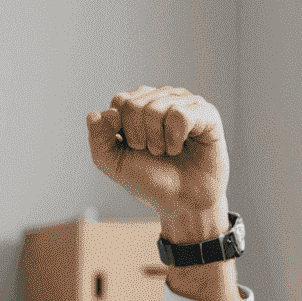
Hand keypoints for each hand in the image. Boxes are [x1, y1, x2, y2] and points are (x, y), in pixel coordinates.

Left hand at [86, 85, 228, 238]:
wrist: (180, 203)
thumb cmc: (149, 180)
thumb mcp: (114, 163)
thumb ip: (98, 139)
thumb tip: (94, 114)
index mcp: (140, 104)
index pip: (120, 101)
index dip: (122, 131)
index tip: (135, 147)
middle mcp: (163, 97)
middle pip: (134, 104)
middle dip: (138, 137)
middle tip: (153, 151)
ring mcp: (186, 103)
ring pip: (156, 108)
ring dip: (156, 140)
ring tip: (167, 151)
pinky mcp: (207, 113)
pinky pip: (180, 115)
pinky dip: (175, 139)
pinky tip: (181, 148)